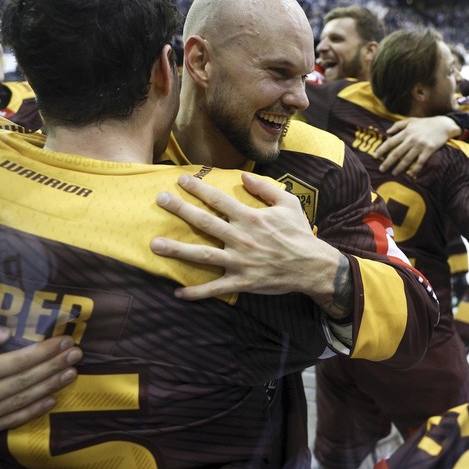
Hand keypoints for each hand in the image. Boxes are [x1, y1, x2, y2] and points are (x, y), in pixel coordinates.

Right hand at [0, 323, 80, 439]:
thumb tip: (7, 333)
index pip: (15, 363)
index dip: (43, 352)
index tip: (64, 341)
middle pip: (23, 382)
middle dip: (53, 367)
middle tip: (76, 354)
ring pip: (21, 402)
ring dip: (50, 387)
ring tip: (71, 372)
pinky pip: (10, 421)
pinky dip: (33, 411)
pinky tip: (52, 398)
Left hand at [151, 173, 349, 318]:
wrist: (313, 267)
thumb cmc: (300, 234)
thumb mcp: (289, 204)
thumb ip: (265, 189)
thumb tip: (244, 176)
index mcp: (251, 217)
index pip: (219, 199)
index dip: (198, 188)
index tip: (180, 179)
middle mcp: (241, 237)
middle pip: (204, 222)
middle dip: (180, 209)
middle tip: (160, 200)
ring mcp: (239, 261)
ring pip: (203, 255)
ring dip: (177, 250)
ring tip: (155, 245)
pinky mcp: (241, 282)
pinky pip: (215, 288)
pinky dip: (196, 292)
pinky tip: (177, 292)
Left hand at [373, 116, 459, 176]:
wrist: (443, 124)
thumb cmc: (426, 122)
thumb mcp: (411, 120)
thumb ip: (398, 125)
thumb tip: (387, 132)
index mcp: (406, 132)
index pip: (390, 142)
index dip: (381, 150)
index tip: (375, 156)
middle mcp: (411, 139)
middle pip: (396, 153)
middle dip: (387, 162)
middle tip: (381, 169)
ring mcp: (420, 145)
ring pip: (407, 159)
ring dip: (399, 168)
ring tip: (394, 173)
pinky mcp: (429, 150)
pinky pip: (420, 162)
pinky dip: (415, 170)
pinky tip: (411, 176)